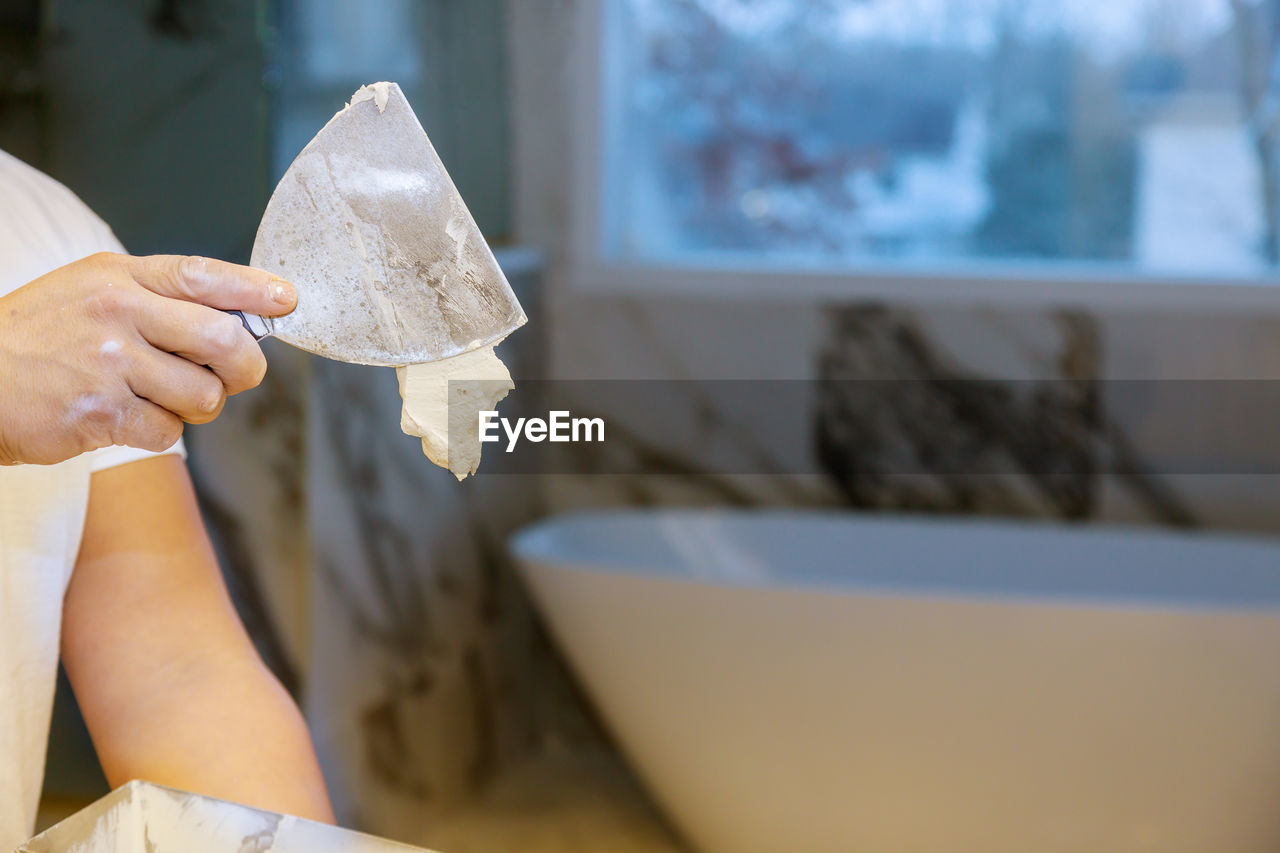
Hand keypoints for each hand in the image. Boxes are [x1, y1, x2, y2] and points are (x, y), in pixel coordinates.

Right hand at [0, 252, 296, 464]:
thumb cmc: (38, 340)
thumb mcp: (89, 293)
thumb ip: (157, 299)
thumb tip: (236, 321)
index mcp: (117, 277)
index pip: (202, 275)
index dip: (253, 289)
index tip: (287, 299)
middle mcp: (117, 313)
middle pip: (223, 340)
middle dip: (246, 367)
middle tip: (236, 376)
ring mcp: (109, 362)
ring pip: (204, 394)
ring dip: (198, 407)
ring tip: (163, 398)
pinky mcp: (101, 412)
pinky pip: (169, 431)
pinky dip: (160, 432)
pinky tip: (128, 418)